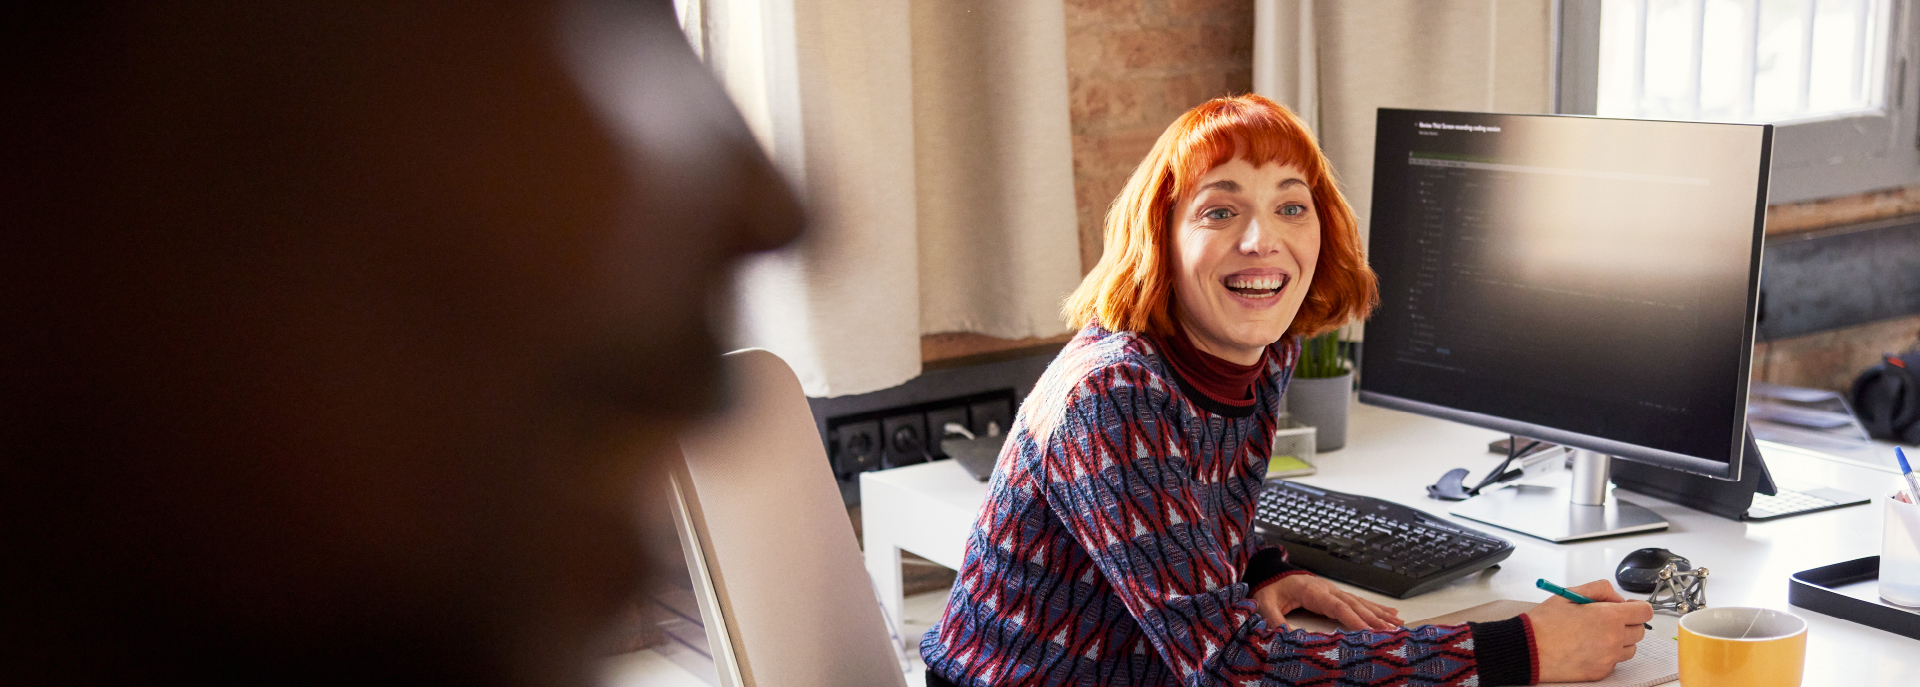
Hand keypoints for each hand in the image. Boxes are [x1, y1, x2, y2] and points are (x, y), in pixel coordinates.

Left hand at [1251, 574, 1402, 630]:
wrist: (1269, 574)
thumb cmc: (1268, 589)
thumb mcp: (1265, 604)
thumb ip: (1274, 619)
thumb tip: (1286, 636)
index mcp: (1312, 591)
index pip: (1338, 607)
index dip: (1355, 619)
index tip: (1370, 632)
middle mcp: (1326, 589)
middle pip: (1354, 605)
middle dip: (1374, 619)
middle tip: (1392, 631)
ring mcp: (1332, 590)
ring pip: (1360, 602)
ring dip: (1379, 613)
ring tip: (1397, 623)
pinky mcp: (1333, 593)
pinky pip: (1357, 601)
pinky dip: (1375, 607)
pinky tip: (1389, 612)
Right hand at [1524, 580, 1652, 681]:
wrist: (1528, 650)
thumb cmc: (1545, 623)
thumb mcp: (1570, 593)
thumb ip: (1599, 589)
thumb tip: (1617, 598)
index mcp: (1608, 617)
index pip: (1644, 612)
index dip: (1637, 607)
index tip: (1630, 608)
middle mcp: (1613, 639)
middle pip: (1640, 631)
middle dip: (1628, 623)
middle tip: (1607, 620)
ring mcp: (1608, 658)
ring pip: (1630, 648)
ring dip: (1621, 640)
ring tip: (1597, 635)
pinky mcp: (1601, 672)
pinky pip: (1615, 662)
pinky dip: (1607, 655)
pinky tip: (1589, 648)